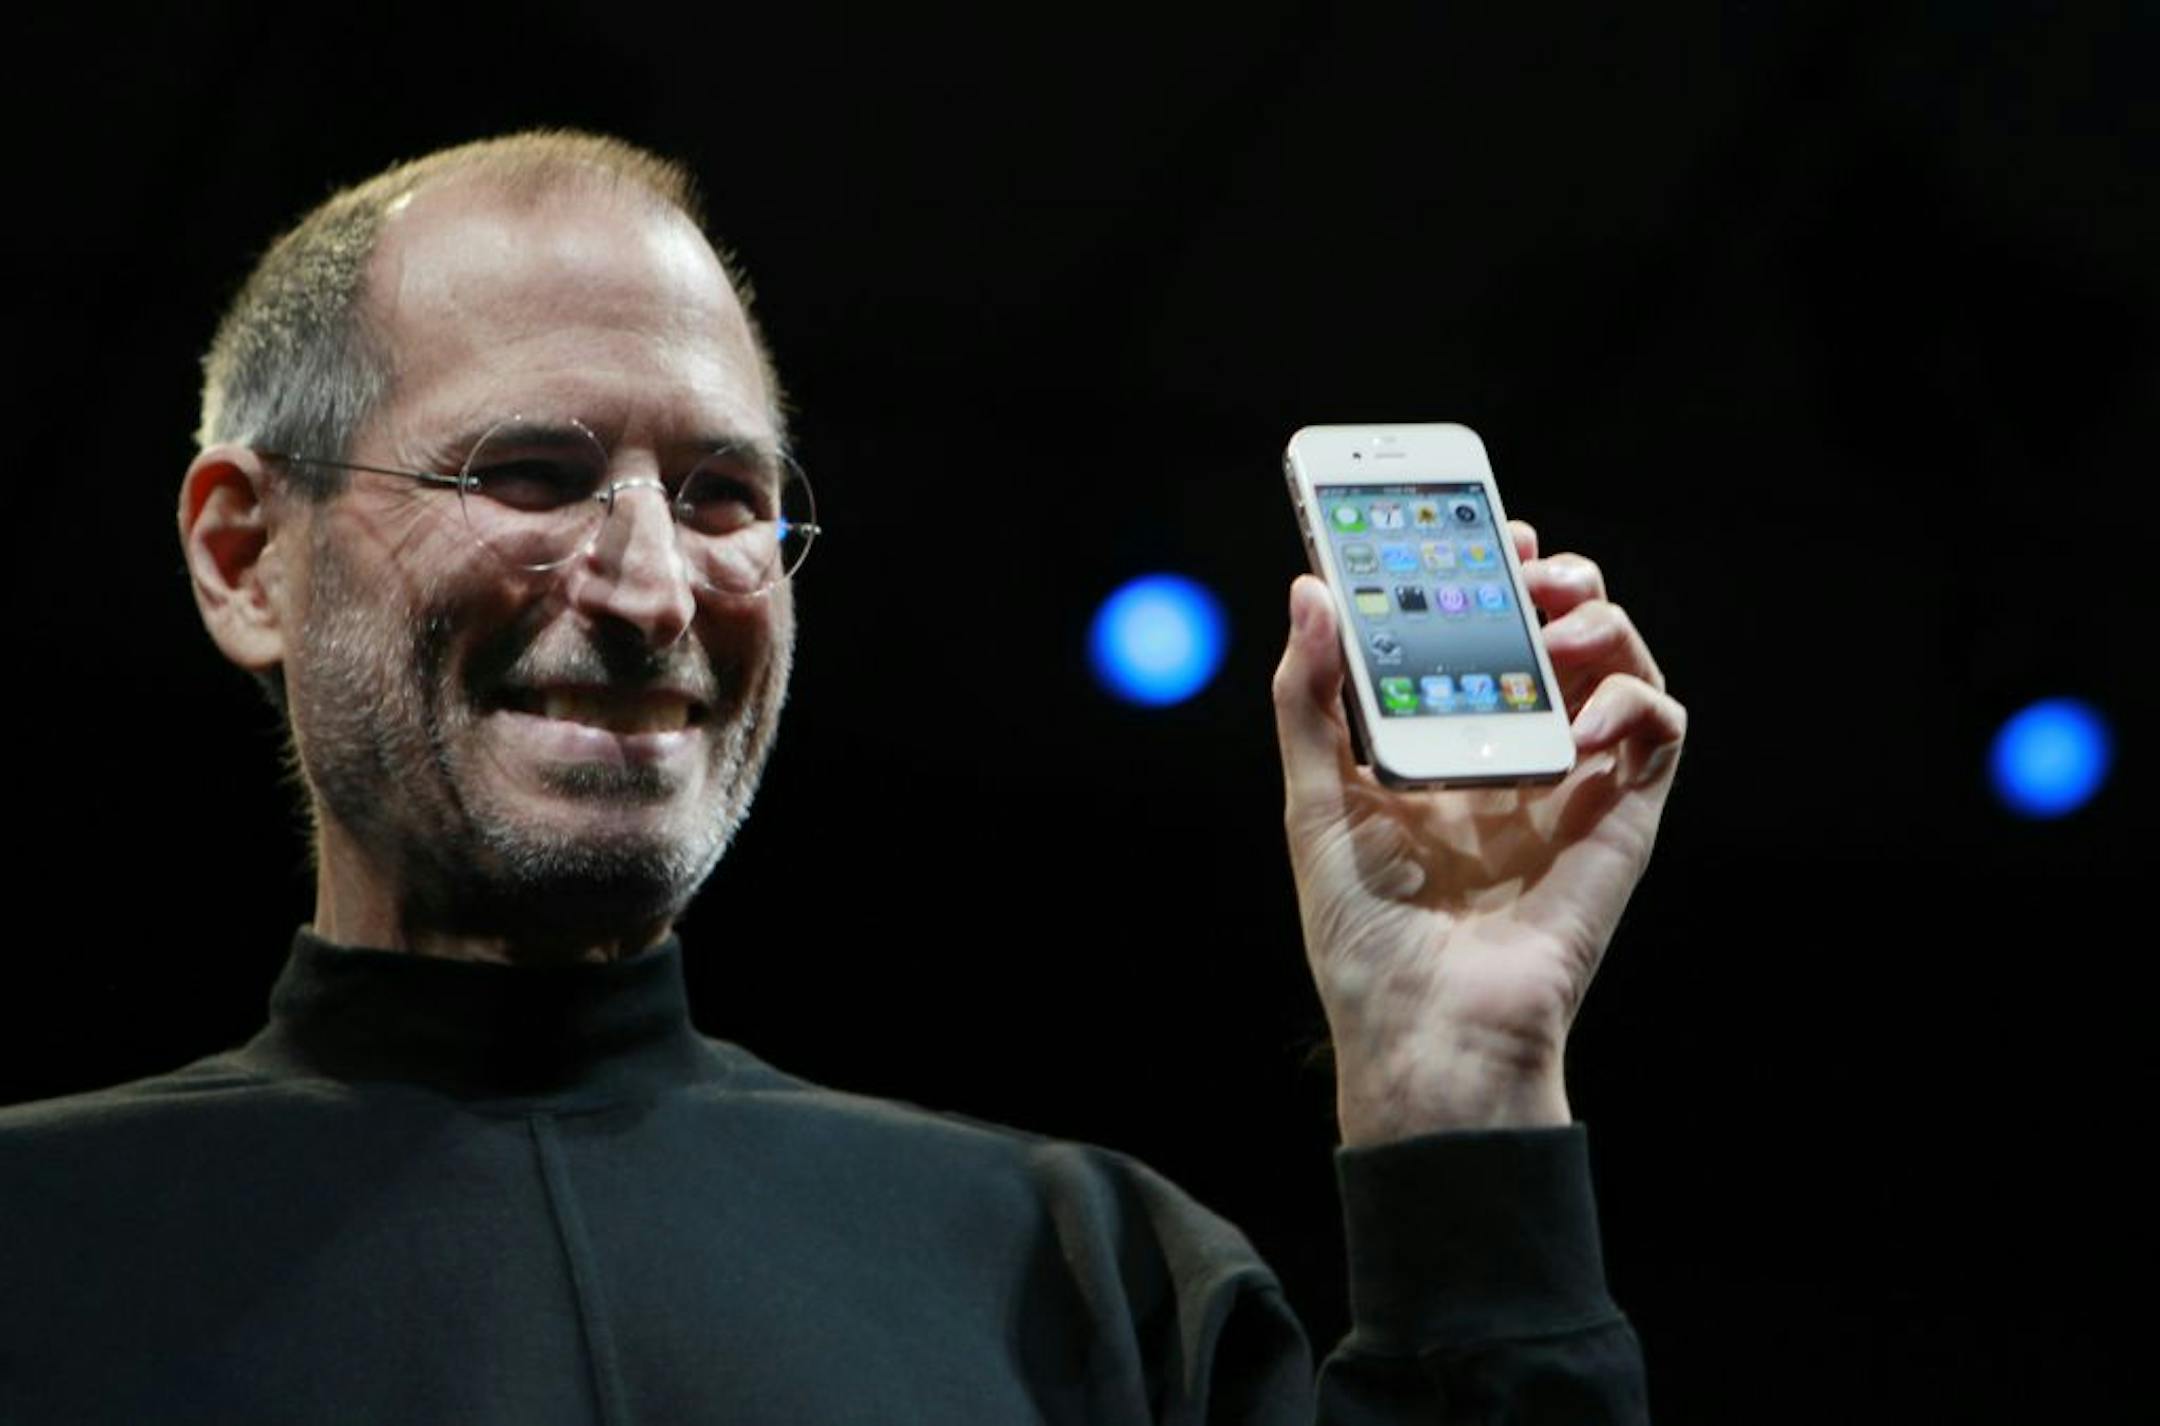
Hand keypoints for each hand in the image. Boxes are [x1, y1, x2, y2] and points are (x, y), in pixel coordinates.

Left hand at [1272, 522, 1684, 1144]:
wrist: (1426, 1026)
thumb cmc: (1365, 931)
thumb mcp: (1315, 797)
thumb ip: (1310, 696)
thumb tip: (1309, 591)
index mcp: (1447, 740)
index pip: (1480, 632)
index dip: (1488, 571)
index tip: (1476, 525)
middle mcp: (1516, 750)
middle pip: (1558, 630)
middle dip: (1552, 575)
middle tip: (1524, 559)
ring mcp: (1575, 780)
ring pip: (1619, 660)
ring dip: (1597, 618)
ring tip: (1552, 623)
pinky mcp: (1623, 816)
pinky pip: (1658, 727)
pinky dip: (1634, 697)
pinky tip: (1583, 716)